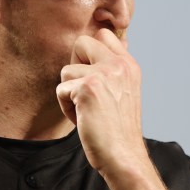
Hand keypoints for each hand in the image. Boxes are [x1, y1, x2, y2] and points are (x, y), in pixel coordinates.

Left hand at [56, 28, 146, 174]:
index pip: (104, 34)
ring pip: (66, 70)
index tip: (87, 68)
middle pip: (81, 42)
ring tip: (85, 110)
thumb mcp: (123, 90)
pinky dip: (66, 107)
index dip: (89, 50)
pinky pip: (61, 90)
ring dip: (69, 92)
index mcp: (128, 65)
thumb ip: (112, 68)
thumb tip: (98, 45)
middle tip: (82, 88)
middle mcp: (118, 65)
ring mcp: (103, 74)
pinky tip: (81, 119)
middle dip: (74, 64)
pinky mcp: (86, 88)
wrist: (123, 155)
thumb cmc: (118, 128)